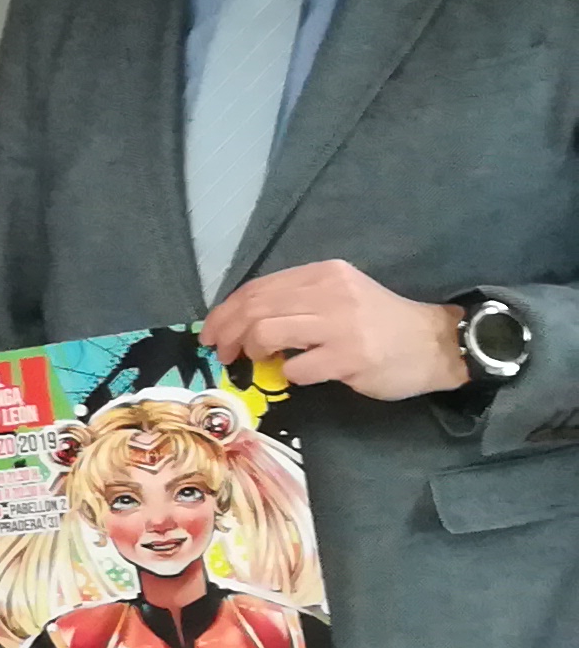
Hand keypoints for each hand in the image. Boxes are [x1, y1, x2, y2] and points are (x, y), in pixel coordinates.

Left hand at [202, 259, 471, 400]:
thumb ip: (297, 301)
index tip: (211, 331)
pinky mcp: (349, 357)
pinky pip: (296, 368)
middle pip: (255, 308)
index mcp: (324, 273)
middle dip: (226, 333)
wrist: (435, 343)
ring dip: (250, 351)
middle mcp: (331, 293)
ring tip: (253, 362)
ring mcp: (341, 325)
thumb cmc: (380, 323)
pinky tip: (297, 374)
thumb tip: (241, 320)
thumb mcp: (340, 296)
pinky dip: (287, 374)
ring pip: (267, 332)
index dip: (225, 311)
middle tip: (221, 353)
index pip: (258, 288)